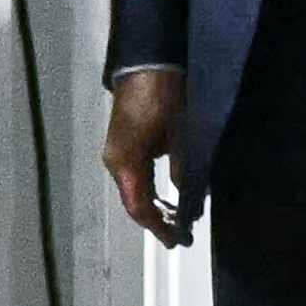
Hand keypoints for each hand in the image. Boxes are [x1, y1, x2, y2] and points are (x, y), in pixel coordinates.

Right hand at [100, 65, 200, 248]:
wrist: (146, 65)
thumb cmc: (161, 98)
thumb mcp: (178, 135)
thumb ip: (181, 169)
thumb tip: (189, 195)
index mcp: (125, 162)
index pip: (139, 207)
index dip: (158, 227)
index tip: (177, 240)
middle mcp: (116, 162)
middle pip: (135, 203)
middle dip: (157, 221)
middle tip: (181, 236)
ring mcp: (118, 154)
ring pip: (135, 192)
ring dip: (154, 207)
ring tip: (176, 220)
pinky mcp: (124, 146)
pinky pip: (136, 179)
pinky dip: (151, 192)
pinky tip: (166, 197)